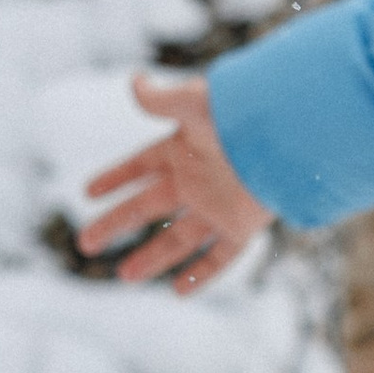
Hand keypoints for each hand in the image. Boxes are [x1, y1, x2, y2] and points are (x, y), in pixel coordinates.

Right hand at [78, 73, 270, 292]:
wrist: (288, 137)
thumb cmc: (240, 114)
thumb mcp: (193, 103)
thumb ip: (160, 100)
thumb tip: (134, 81)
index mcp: (182, 150)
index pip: (139, 166)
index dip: (114, 178)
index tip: (88, 192)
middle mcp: (198, 180)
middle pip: (148, 208)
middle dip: (115, 225)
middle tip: (85, 243)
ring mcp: (218, 205)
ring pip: (179, 239)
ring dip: (152, 258)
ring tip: (124, 277)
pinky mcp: (242, 226)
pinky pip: (220, 257)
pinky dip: (201, 274)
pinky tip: (177, 291)